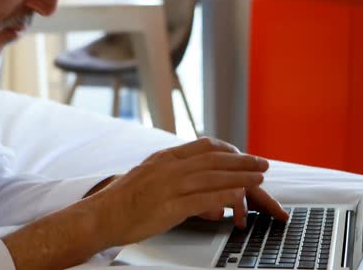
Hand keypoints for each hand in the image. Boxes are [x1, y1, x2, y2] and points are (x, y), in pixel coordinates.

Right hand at [86, 138, 287, 246]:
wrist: (101, 215)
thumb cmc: (121, 200)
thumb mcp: (145, 175)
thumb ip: (167, 171)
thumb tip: (187, 174)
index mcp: (163, 158)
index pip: (202, 146)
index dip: (227, 149)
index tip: (240, 152)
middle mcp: (169, 167)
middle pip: (214, 159)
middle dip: (241, 161)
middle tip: (261, 162)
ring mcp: (170, 186)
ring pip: (214, 176)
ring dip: (241, 175)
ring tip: (260, 177)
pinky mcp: (170, 206)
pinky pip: (204, 197)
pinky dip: (226, 194)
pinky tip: (241, 194)